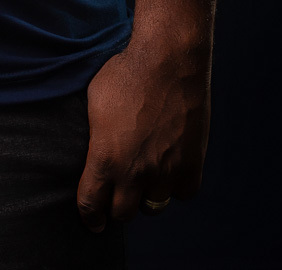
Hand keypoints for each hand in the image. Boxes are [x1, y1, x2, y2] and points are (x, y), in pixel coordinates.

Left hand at [76, 38, 210, 230]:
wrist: (168, 60)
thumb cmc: (126, 73)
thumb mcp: (94, 101)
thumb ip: (94, 136)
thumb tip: (93, 152)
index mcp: (104, 158)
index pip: (91, 204)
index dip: (89, 216)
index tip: (92, 221)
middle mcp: (135, 172)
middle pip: (122, 213)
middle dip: (116, 207)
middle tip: (116, 197)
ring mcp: (165, 170)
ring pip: (152, 207)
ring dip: (145, 197)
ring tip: (143, 180)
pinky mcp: (191, 163)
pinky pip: (183, 193)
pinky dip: (176, 186)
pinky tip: (169, 170)